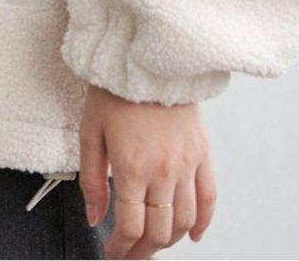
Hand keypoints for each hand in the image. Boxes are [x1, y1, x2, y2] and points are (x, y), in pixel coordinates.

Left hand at [78, 83, 216, 257]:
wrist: (145, 58)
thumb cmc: (114, 90)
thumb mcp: (89, 131)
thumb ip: (91, 179)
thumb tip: (94, 217)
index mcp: (131, 167)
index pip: (130, 226)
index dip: (121, 248)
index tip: (113, 252)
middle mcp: (162, 170)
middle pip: (159, 231)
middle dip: (143, 251)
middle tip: (130, 254)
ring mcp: (186, 163)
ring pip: (183, 221)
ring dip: (169, 242)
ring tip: (153, 245)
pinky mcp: (202, 153)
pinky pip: (209, 198)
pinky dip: (203, 223)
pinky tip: (192, 235)